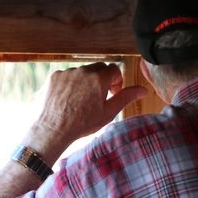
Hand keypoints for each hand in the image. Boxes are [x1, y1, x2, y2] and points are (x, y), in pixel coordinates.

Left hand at [23, 62, 147, 162]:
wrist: (54, 129)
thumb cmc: (83, 123)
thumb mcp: (109, 112)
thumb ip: (126, 97)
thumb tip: (143, 90)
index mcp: (98, 78)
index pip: (114, 69)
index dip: (116, 81)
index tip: (112, 93)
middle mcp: (83, 71)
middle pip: (98, 68)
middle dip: (102, 79)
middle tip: (98, 97)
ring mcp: (67, 72)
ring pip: (82, 72)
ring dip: (86, 81)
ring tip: (82, 101)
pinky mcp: (55, 76)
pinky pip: (68, 75)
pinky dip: (71, 84)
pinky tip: (69, 99)